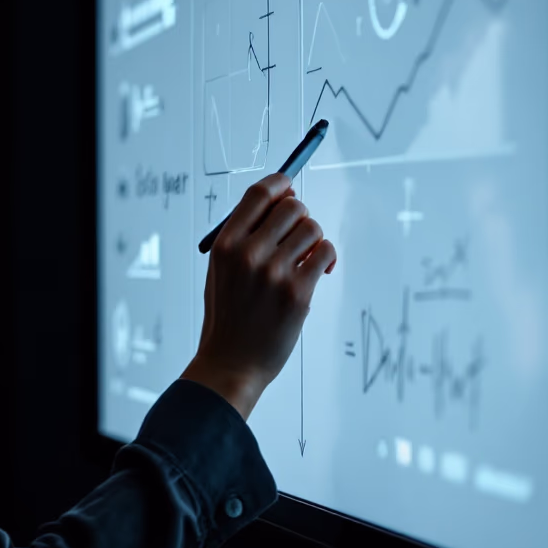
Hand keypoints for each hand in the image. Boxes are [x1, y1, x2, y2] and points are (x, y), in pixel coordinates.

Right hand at [180, 173, 335, 418]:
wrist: (231, 363)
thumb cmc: (228, 316)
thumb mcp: (220, 270)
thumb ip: (244, 237)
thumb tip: (282, 201)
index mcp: (225, 245)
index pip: (258, 194)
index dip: (280, 185)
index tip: (288, 189)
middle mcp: (248, 254)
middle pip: (292, 207)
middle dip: (300, 216)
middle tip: (297, 235)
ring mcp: (274, 273)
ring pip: (313, 229)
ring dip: (314, 239)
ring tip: (305, 259)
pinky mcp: (298, 292)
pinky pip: (325, 253)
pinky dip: (327, 258)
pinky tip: (318, 270)